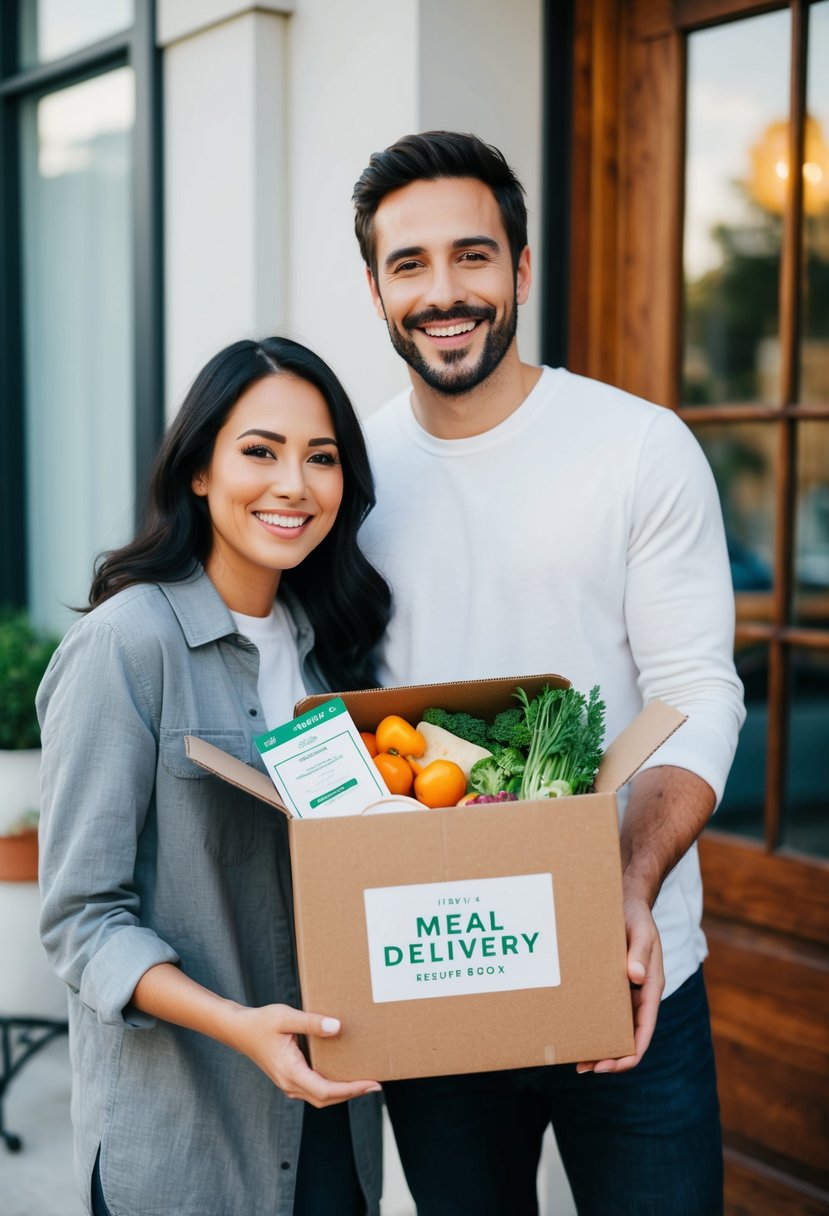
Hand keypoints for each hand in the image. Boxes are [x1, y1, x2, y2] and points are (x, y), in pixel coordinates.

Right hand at [224, 1002, 381, 1107]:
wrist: (239, 1030)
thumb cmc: (261, 1022)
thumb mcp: (286, 1017)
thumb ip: (312, 1023)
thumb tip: (337, 1027)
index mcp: (290, 1072)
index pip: (326, 1090)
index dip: (351, 1089)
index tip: (371, 1084)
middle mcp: (290, 1083)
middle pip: (326, 1099)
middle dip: (352, 1093)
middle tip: (375, 1085)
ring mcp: (289, 1084)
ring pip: (320, 1097)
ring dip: (342, 1093)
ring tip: (363, 1082)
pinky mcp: (289, 1079)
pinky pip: (314, 1090)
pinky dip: (331, 1088)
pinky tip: (342, 1076)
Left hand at [575, 894, 663, 1075]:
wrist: (626, 898)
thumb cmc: (635, 915)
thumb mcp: (641, 931)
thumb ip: (639, 952)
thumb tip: (635, 977)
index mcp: (652, 987)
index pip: (644, 1031)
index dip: (629, 1053)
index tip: (609, 1065)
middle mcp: (639, 993)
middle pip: (628, 1036)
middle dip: (609, 1056)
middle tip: (583, 1067)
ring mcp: (625, 990)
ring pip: (614, 1026)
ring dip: (598, 1043)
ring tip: (576, 1057)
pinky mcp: (611, 981)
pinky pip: (603, 1009)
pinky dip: (591, 1022)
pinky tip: (573, 1027)